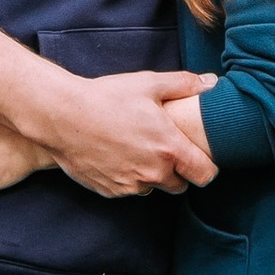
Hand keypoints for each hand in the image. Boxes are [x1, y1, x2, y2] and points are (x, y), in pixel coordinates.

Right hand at [36, 67, 218, 198]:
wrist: (62, 116)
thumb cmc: (107, 97)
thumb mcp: (148, 83)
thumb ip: (184, 84)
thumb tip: (211, 83)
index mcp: (169, 148)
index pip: (205, 175)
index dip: (206, 167)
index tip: (200, 157)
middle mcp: (153, 173)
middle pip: (180, 185)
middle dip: (177, 171)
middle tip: (164, 148)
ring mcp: (130, 186)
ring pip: (153, 187)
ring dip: (151, 175)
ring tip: (136, 148)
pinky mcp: (110, 191)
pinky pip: (129, 189)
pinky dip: (128, 177)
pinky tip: (117, 154)